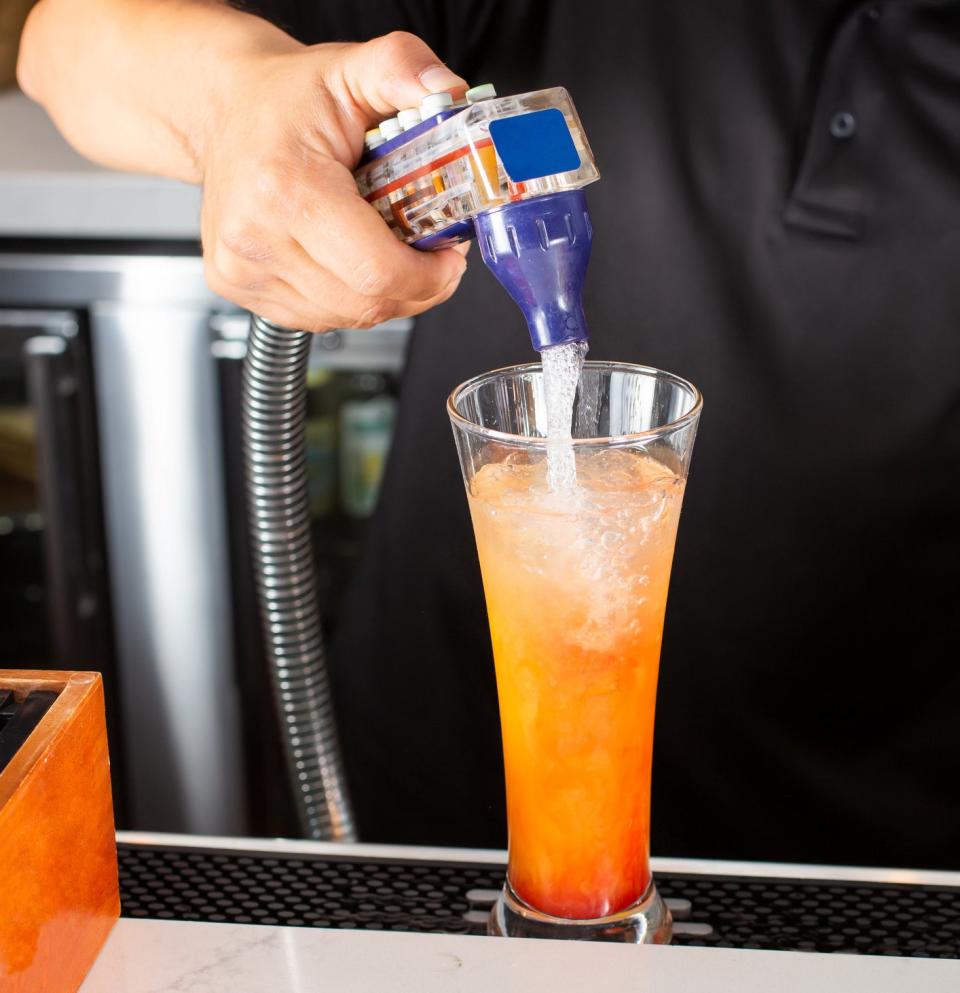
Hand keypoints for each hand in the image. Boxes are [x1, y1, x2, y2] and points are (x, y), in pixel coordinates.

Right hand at [199, 31, 469, 331]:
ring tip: (391, 253)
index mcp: (286, 186)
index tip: (448, 257)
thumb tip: (449, 90)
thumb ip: (404, 68)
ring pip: (346, 318)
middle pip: (366, 303)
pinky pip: (319, 318)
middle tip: (431, 257)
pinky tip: (352, 264)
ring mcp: (241, 267)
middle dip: (416, 288)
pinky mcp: (238, 285)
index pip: (376, 271)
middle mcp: (255, 234)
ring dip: (384, 297)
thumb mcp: (352, 69)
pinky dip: (350, 300)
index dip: (428, 277)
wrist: (224, 110)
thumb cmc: (285, 99)